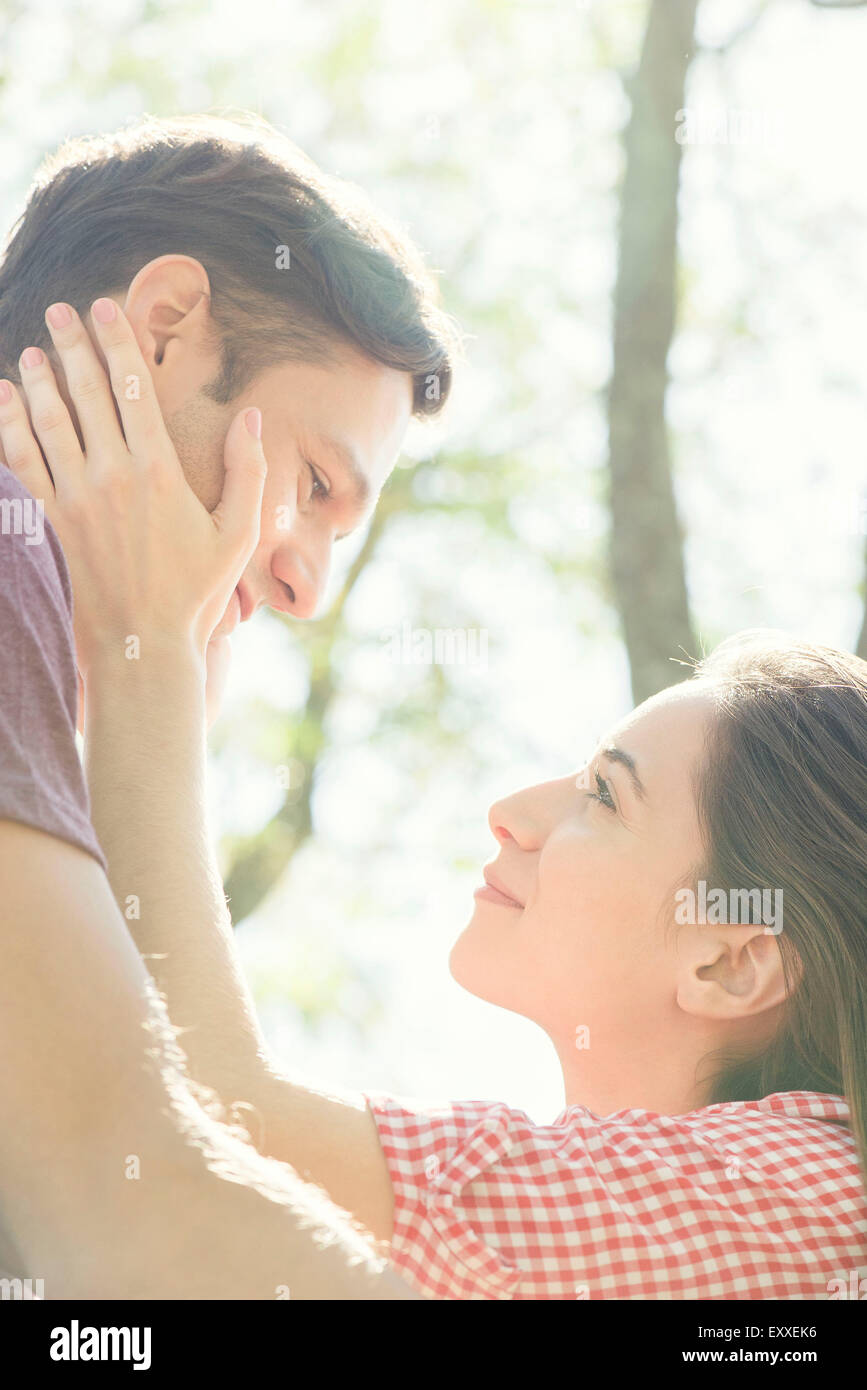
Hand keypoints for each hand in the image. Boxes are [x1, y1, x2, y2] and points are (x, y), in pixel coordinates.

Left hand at [0, 298, 265, 683]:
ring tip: (33, 349)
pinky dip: (9, 426)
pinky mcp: (50, 523)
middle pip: (86, 393)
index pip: (133, 388)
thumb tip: (251, 416)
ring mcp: (75, 499)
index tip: (105, 308)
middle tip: (60, 312)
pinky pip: (22, 463)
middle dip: (72, 346)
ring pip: (48, 421)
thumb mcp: (238, 534)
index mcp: (158, 471)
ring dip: (39, 380)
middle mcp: (111, 476)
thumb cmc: (196, 592)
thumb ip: (248, 472)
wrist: (143, 644)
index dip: (117, 341)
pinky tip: (4, 400)